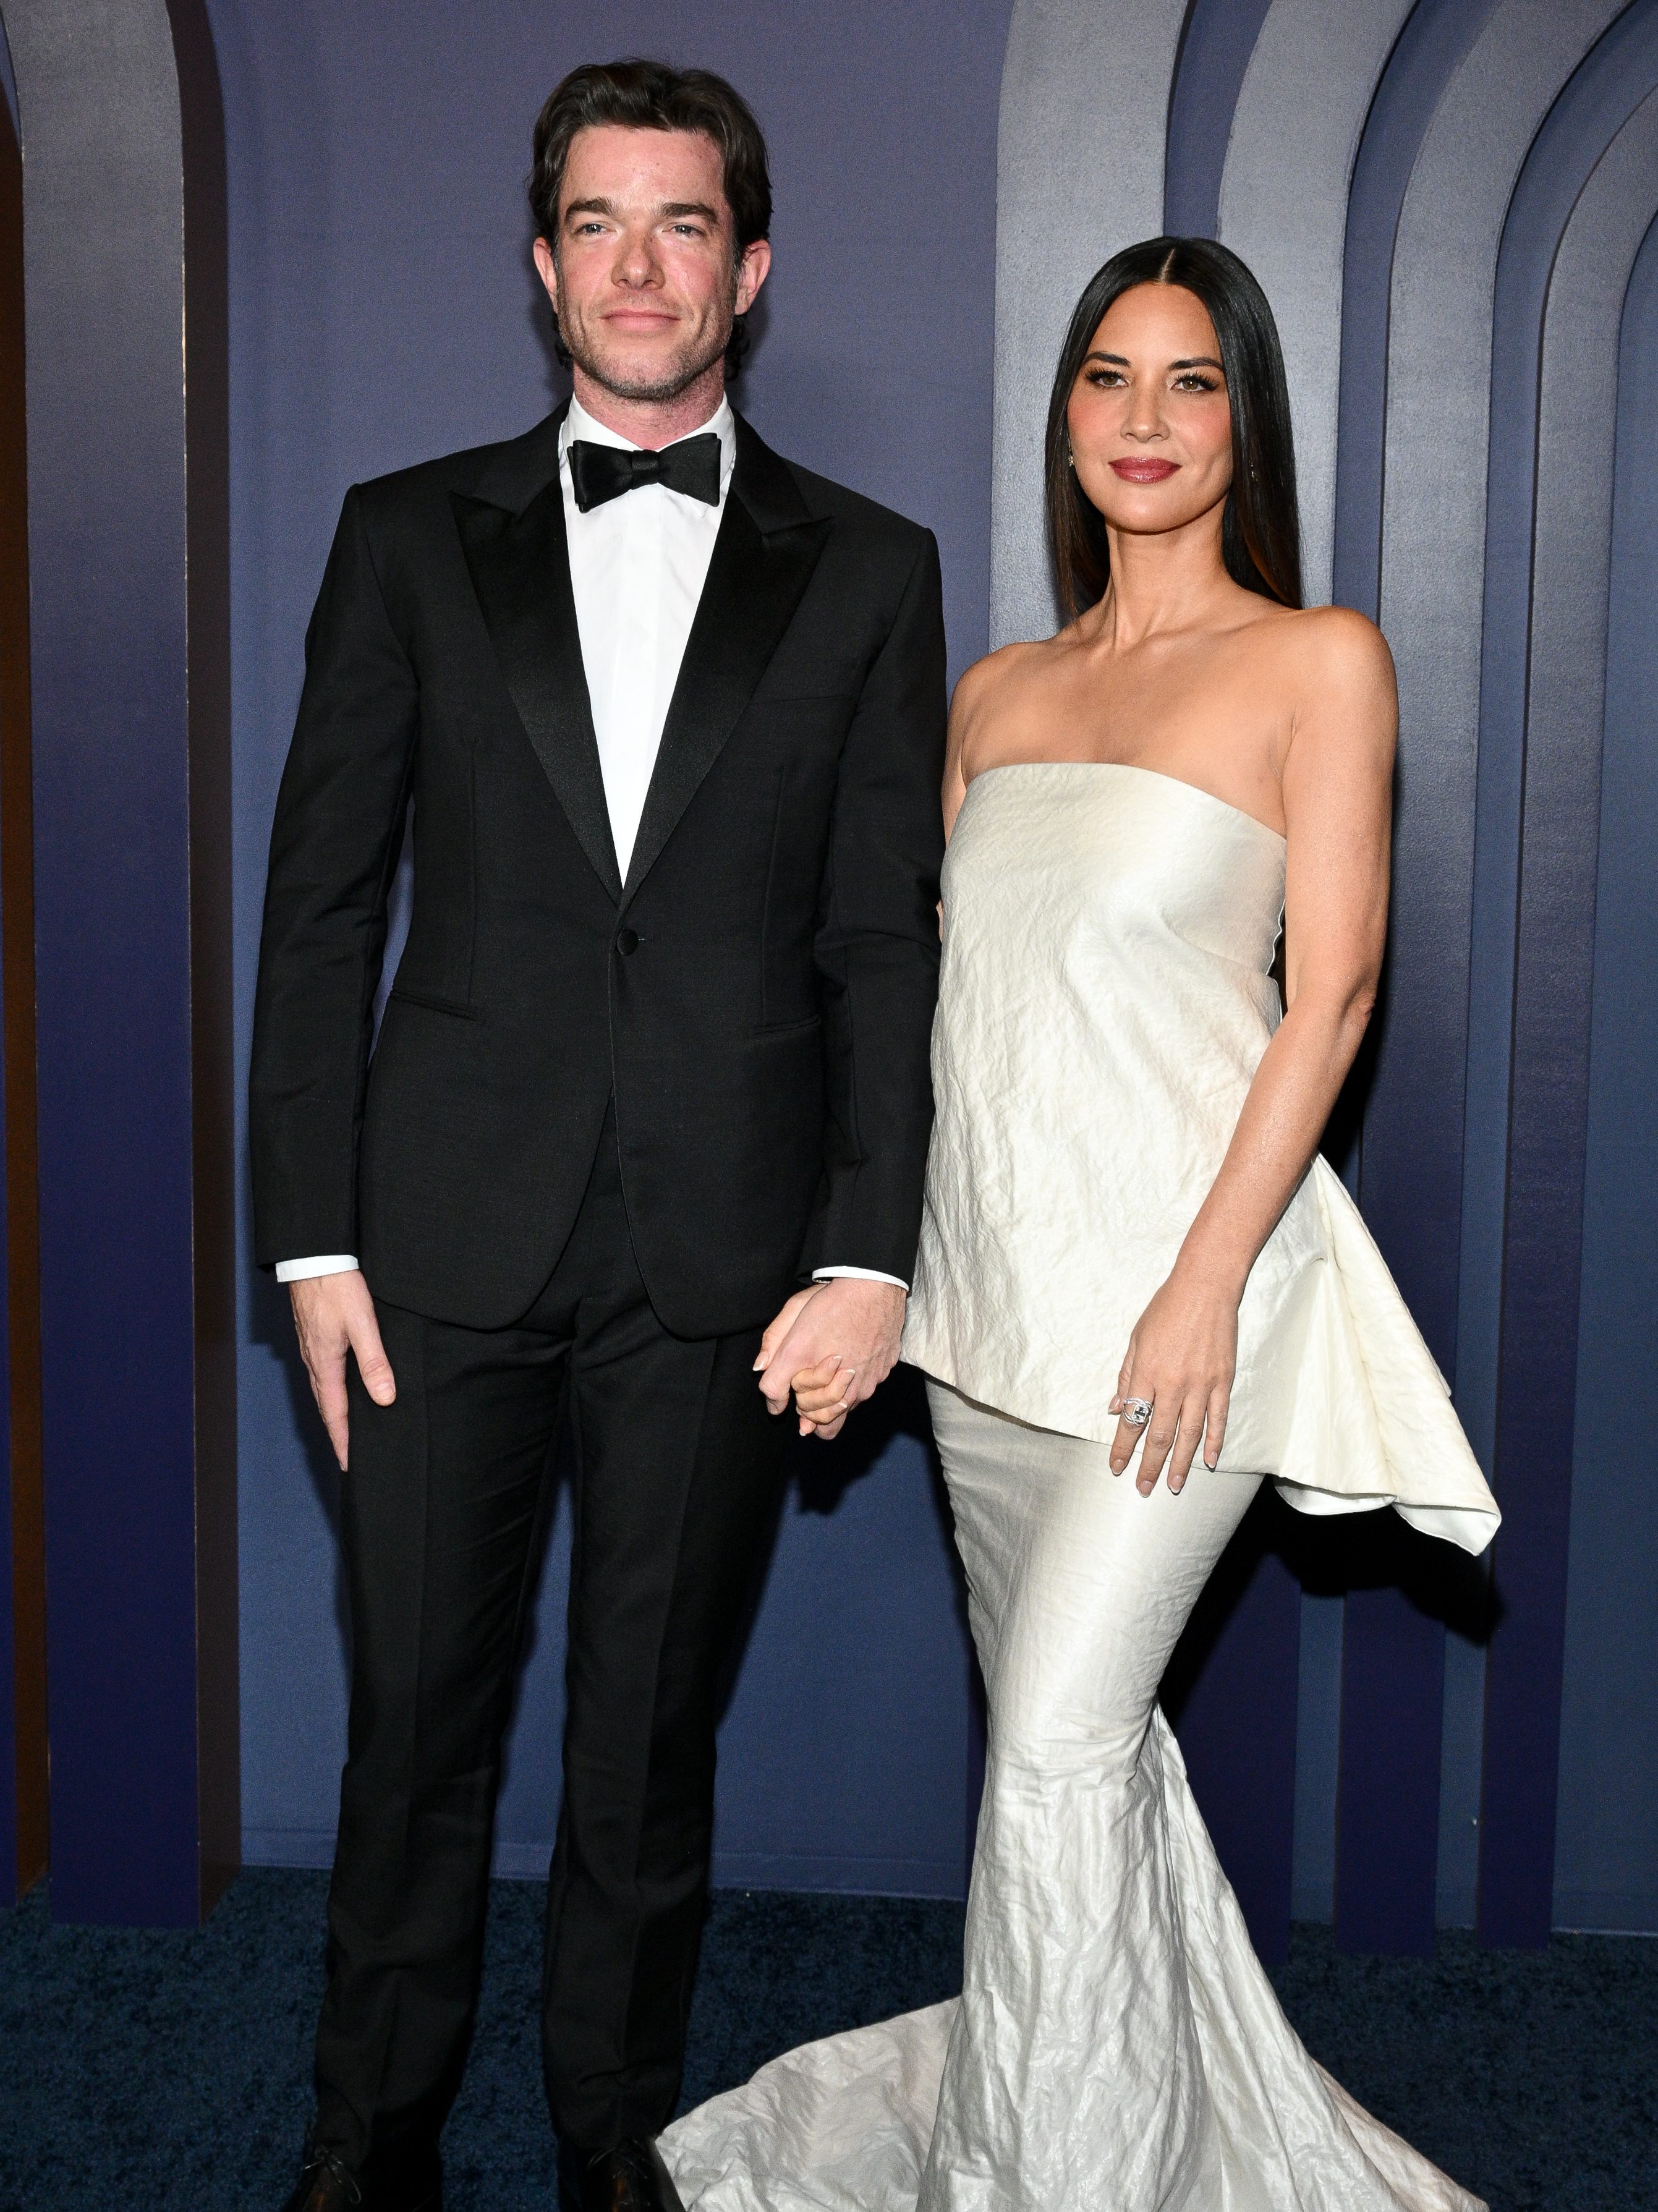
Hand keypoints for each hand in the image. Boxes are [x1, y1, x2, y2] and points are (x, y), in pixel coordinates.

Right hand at [289, 1269, 395, 1469]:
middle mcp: (314, 1361)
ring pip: (324, 1390)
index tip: (349, 1465)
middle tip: (348, 1456)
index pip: (335, 1414)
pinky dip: (331, 1391)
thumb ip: (374, 1361)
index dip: (344, 1441)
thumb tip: (384, 1398)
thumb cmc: (337, 1287)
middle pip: (326, 1407)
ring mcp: (312, 1349)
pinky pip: (322, 1374)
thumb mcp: (362, 1324)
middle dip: (337, 1433)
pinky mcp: (314, 1336)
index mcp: (326, 1364)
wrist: (313, 1257)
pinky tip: (341, 1388)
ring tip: (346, 1430)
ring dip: (334, 1413)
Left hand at [755, 1278, 906, 1439]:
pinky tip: (849, 1366)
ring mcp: (863, 1383)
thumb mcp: (794, 1313)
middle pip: (815, 1418)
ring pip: (841, 1412)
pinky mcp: (879, 1376)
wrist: (875, 1287)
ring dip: (830, 1404)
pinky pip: (862, 1394)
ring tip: (827, 1384)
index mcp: (806, 1364)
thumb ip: (772, 1343)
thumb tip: (760, 1368)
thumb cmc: (833, 1300)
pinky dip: (852, 1388)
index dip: (778, 1401)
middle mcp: (837, 1382)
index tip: (782, 1398)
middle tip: (805, 1390)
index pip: (783, 1400)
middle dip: (807, 1407)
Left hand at [1108, 1265, 1238, 1494]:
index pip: (1132, 1420)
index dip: (1123, 1446)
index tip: (1116, 1466)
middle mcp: (1173, 1384)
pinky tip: (1211, 1461)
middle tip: (1143, 1488)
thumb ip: (1127, 1376)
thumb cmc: (1166, 1310)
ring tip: (1173, 1485)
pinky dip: (1215, 1442)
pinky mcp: (1223, 1381)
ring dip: (1180, 1463)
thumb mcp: (1136, 1339)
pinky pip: (1218, 1419)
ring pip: (1189, 1434)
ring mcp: (1201, 1385)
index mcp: (1147, 1373)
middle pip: (1159, 1434)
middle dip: (1148, 1464)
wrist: (1205, 1288)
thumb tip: (1115, 1408)